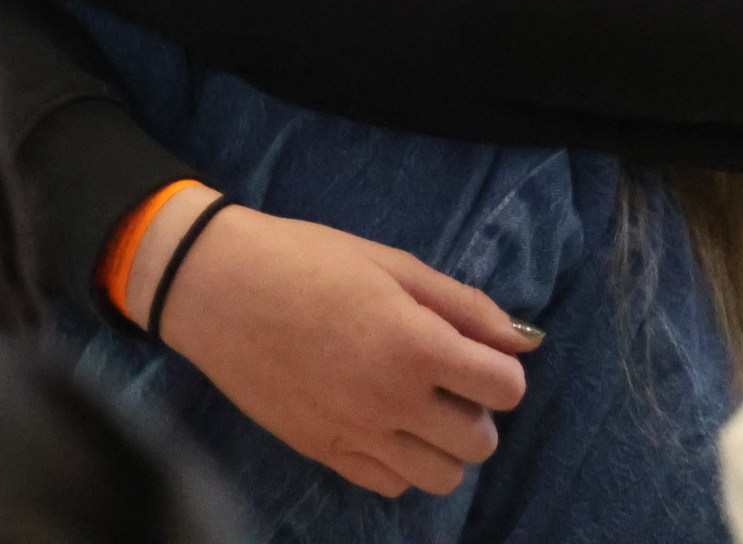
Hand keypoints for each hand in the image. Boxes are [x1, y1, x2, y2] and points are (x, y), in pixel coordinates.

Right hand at [138, 191, 539, 499]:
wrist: (218, 285)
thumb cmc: (305, 258)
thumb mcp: (390, 263)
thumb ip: (462, 304)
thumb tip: (524, 339)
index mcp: (414, 346)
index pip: (506, 388)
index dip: (501, 367)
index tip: (476, 349)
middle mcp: (391, 402)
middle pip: (481, 442)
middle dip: (477, 409)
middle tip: (447, 374)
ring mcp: (356, 435)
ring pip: (442, 477)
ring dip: (444, 443)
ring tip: (417, 402)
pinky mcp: (324, 453)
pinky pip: (391, 484)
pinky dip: (400, 460)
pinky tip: (382, 419)